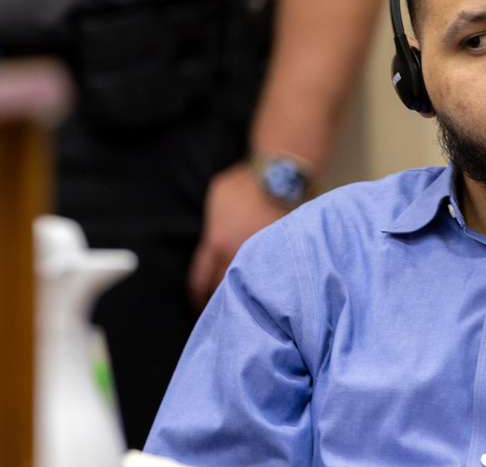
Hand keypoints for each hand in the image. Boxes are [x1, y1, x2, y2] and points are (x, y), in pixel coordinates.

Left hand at [187, 163, 287, 310]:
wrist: (279, 178)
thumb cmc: (242, 185)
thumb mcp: (215, 200)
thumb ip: (210, 229)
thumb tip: (209, 246)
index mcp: (217, 243)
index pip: (200, 283)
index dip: (196, 299)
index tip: (196, 306)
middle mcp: (237, 254)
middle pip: (222, 292)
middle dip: (217, 306)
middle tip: (216, 316)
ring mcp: (261, 257)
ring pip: (247, 289)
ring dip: (241, 299)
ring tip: (240, 309)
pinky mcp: (279, 256)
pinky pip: (267, 278)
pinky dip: (263, 286)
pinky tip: (263, 292)